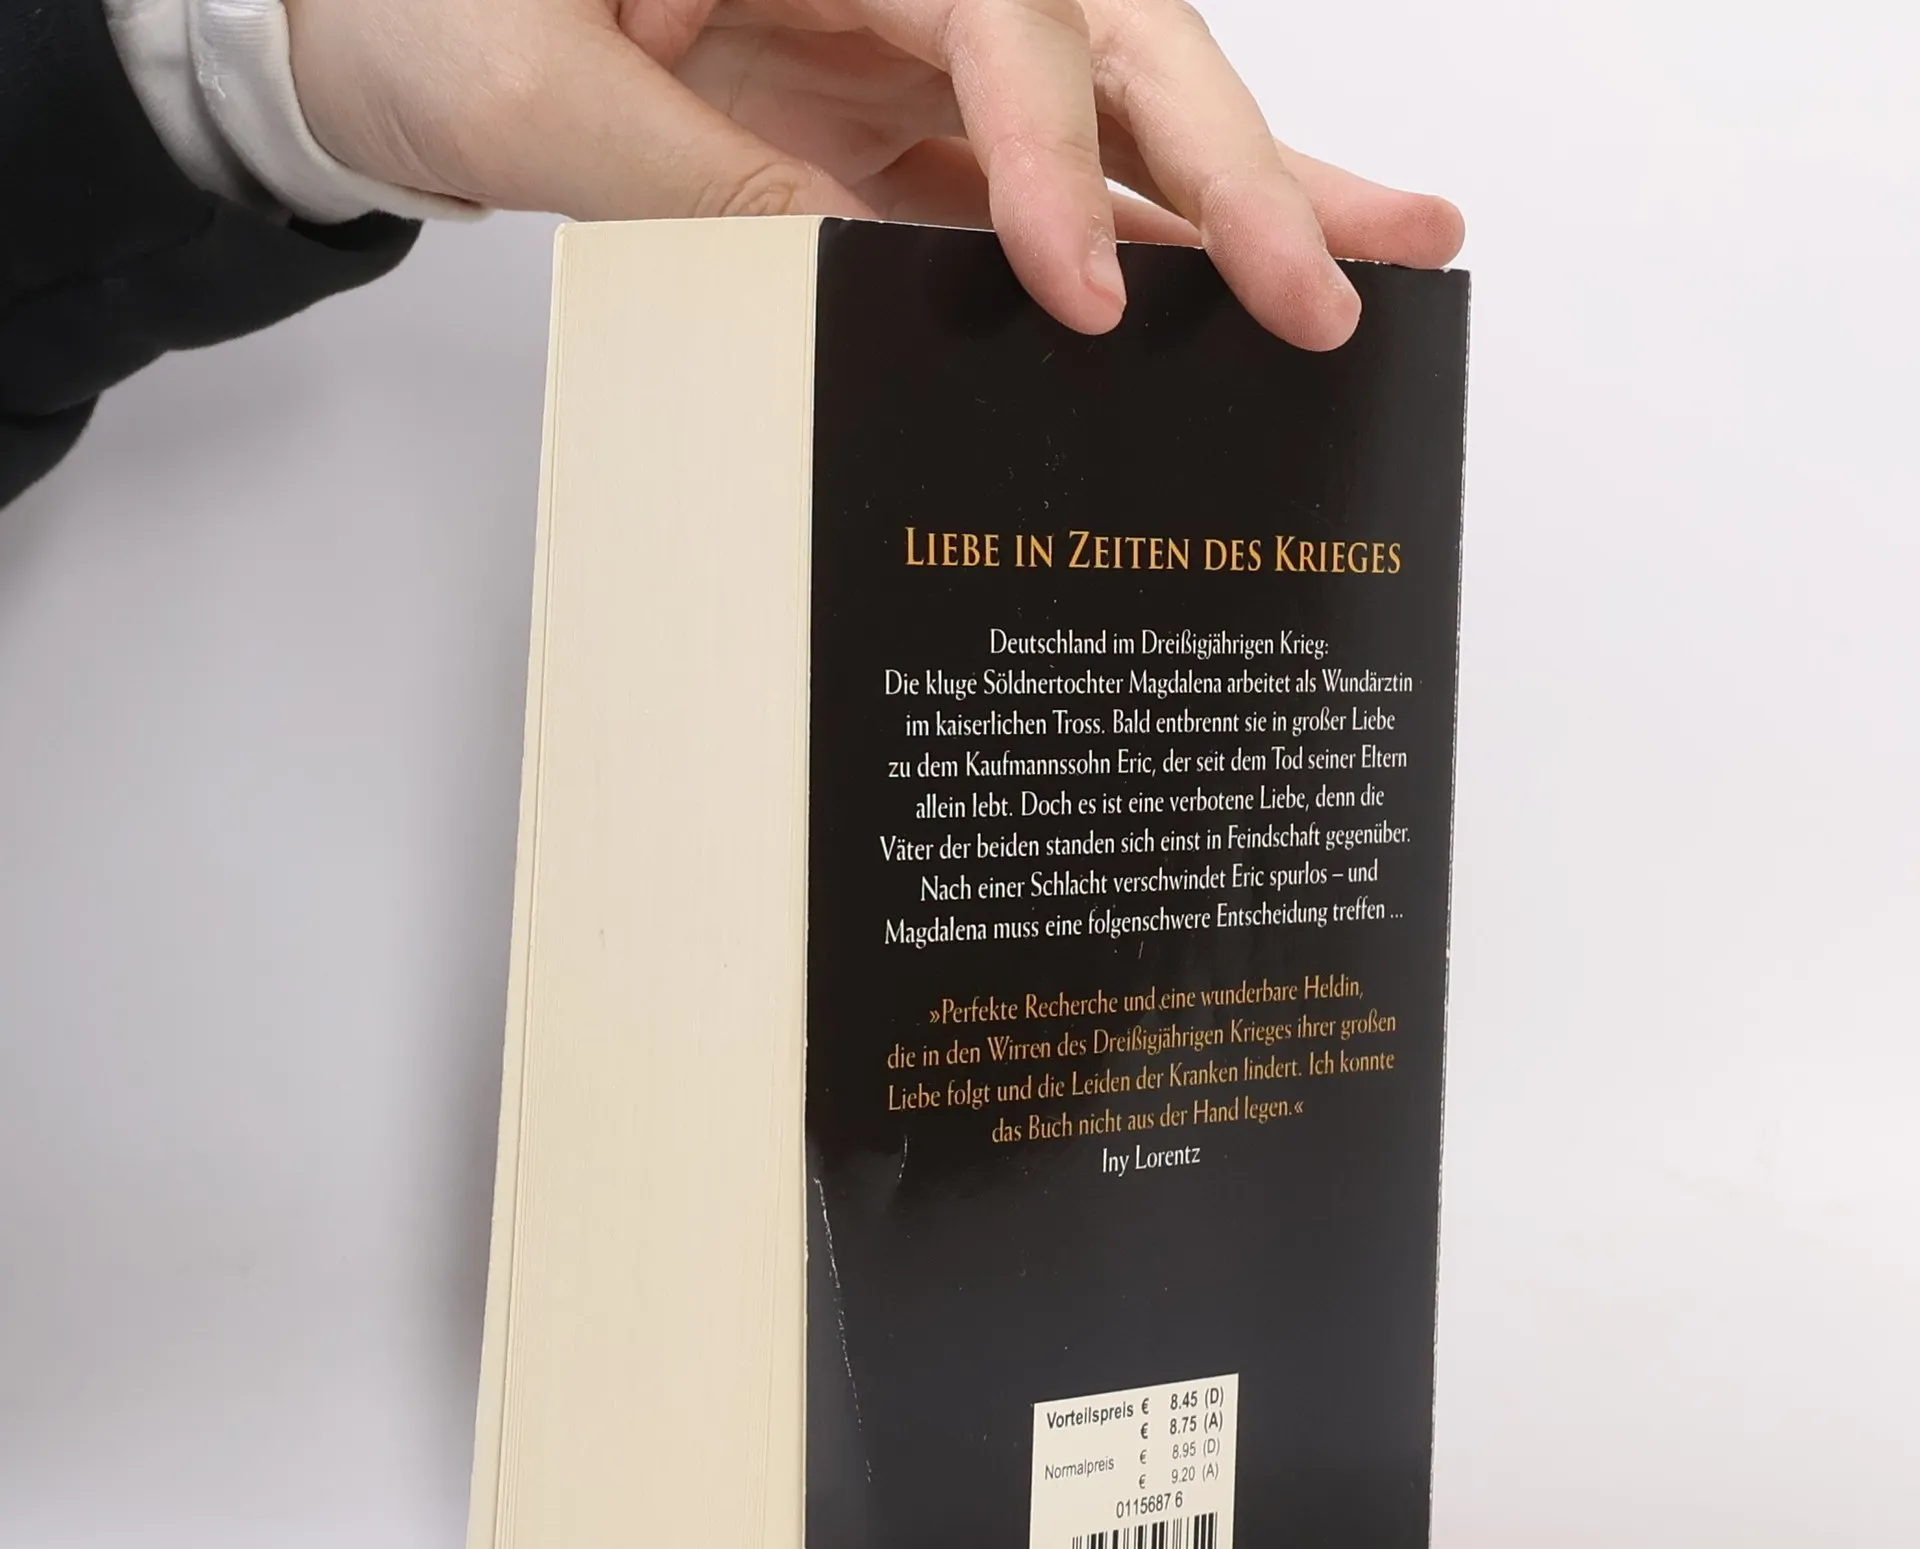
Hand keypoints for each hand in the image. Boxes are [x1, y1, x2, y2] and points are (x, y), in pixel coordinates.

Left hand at [284, 0, 1463, 346]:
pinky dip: (1158, 225)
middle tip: (1327, 284)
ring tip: (1396, 251)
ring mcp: (911, 52)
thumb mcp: (538, 95)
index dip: (1049, 149)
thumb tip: (882, 279)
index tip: (1080, 288)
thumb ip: (713, 182)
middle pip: (1106, 35)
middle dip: (1226, 165)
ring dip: (1255, 181)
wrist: (375, 41)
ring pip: (1117, 102)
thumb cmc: (428, 13)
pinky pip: (1056, 179)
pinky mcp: (906, 132)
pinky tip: (1266, 256)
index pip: (990, 7)